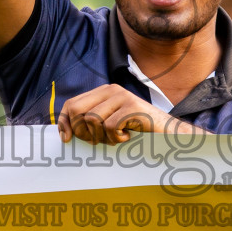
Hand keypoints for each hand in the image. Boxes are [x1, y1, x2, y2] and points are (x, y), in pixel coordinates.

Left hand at [57, 84, 198, 144]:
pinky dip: (116, 138)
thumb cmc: (136, 130)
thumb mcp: (110, 122)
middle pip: (77, 111)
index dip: (64, 122)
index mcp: (103, 91)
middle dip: (82, 132)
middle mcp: (110, 89)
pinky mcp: (132, 107)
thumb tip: (65, 132)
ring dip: (101, 137)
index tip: (66, 139)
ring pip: (92, 120)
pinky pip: (110, 127)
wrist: (167, 132)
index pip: (71, 104)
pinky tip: (127, 137)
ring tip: (116, 138)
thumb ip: (91, 121)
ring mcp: (122, 97)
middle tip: (97, 141)